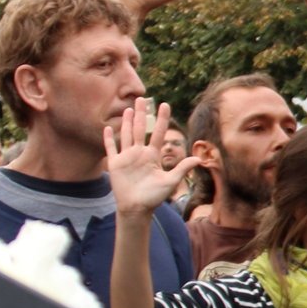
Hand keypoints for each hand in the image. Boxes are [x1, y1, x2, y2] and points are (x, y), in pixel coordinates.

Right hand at [104, 101, 193, 217]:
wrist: (136, 208)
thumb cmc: (154, 197)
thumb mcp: (170, 182)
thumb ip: (182, 169)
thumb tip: (199, 159)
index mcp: (153, 155)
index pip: (158, 133)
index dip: (161, 119)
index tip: (165, 104)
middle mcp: (139, 153)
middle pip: (140, 129)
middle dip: (141, 114)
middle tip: (141, 98)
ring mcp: (126, 158)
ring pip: (126, 135)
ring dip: (126, 122)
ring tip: (128, 109)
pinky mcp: (115, 164)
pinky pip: (111, 148)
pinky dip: (109, 139)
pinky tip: (107, 128)